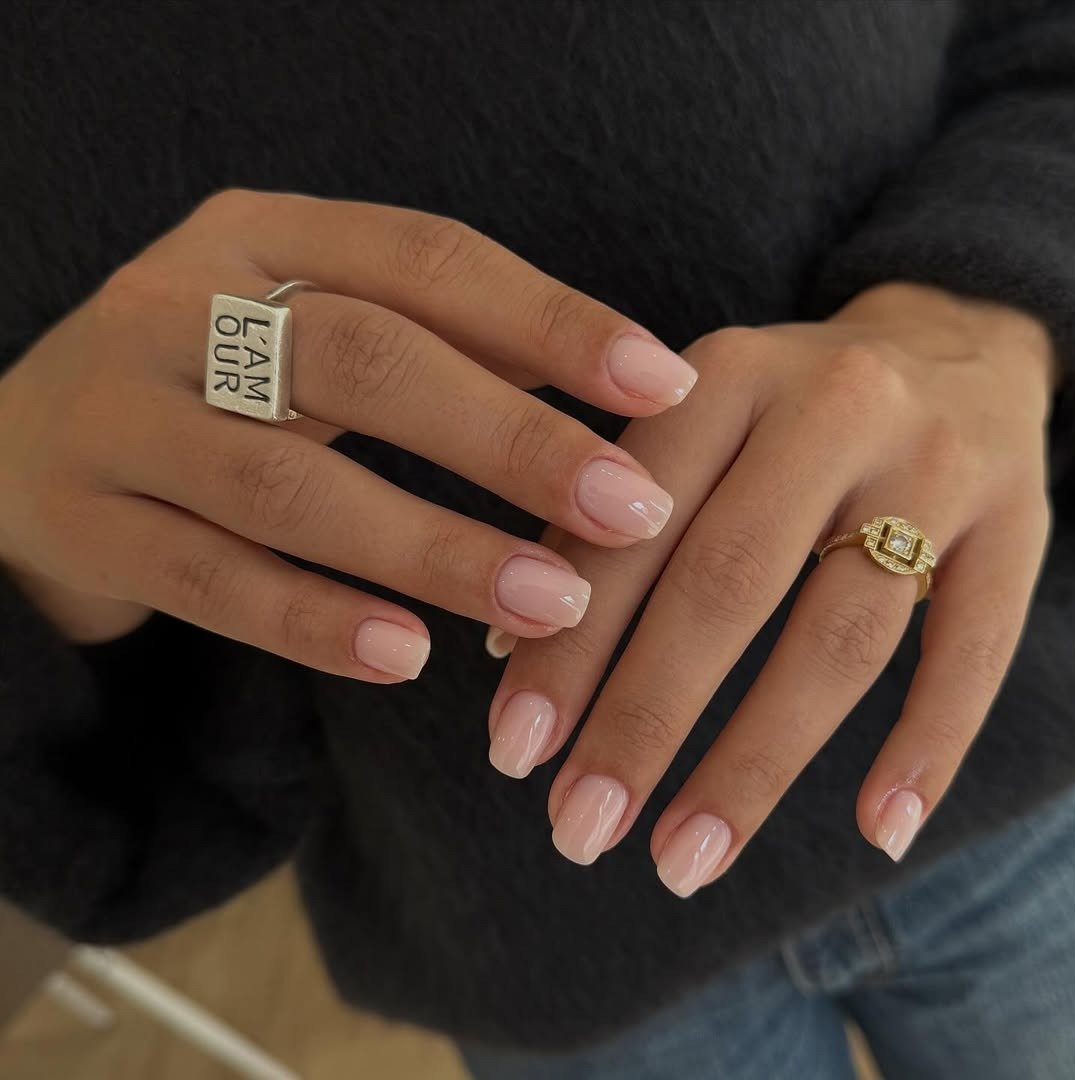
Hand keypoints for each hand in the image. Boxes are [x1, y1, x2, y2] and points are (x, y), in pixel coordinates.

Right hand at [0, 189, 695, 673]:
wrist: (24, 441)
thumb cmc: (218, 385)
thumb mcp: (310, 333)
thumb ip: (441, 346)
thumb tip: (603, 388)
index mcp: (258, 237)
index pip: (425, 260)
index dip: (551, 321)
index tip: (666, 384)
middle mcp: (179, 307)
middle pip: (364, 361)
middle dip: (510, 440)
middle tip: (631, 512)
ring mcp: (119, 415)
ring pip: (290, 485)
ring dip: (434, 549)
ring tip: (554, 605)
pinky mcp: (84, 521)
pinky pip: (212, 578)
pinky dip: (316, 619)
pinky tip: (410, 655)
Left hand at [488, 281, 1056, 892]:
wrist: (954, 341)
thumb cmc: (785, 410)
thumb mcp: (692, 421)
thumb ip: (602, 516)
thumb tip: (509, 646)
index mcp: (726, 374)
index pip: (632, 528)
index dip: (568, 646)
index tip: (514, 751)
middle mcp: (833, 406)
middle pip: (726, 586)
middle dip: (643, 722)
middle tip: (578, 829)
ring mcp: (937, 465)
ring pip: (841, 638)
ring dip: (755, 764)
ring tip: (683, 861)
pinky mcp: (1020, 521)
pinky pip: (973, 649)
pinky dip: (927, 747)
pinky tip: (878, 835)